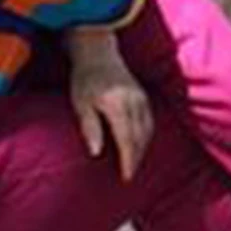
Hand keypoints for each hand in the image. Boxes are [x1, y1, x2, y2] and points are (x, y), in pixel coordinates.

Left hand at [67, 31, 153, 181]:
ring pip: (147, 130)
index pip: (127, 140)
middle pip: (139, 138)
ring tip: (133, 164)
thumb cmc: (84, 79)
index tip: (125, 177)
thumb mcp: (80, 103)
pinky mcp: (143, 96)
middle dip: (135, 158)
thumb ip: (89, 127)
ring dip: (142, 149)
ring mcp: (141, 98)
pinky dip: (146, 135)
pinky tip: (139, 143)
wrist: (97, 53)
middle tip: (128, 176)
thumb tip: (96, 153)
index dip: (127, 160)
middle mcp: (134, 103)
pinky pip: (149, 120)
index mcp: (118, 106)